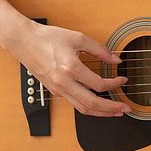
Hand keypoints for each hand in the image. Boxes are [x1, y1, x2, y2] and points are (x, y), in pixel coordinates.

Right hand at [9, 22, 129, 117]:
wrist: (25, 42)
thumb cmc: (48, 38)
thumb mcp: (78, 38)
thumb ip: (100, 50)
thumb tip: (116, 60)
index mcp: (70, 68)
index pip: (98, 84)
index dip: (114, 84)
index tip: (123, 80)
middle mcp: (64, 82)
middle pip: (92, 103)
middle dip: (111, 108)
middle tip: (125, 108)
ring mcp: (58, 89)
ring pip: (83, 109)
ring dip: (101, 113)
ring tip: (115, 112)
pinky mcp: (55, 91)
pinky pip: (75, 104)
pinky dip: (89, 108)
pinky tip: (98, 105)